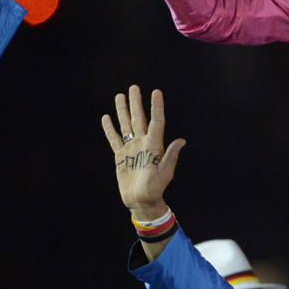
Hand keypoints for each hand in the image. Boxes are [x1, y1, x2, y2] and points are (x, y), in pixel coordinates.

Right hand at [101, 85, 184, 220]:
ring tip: (120, 96)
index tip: (156, 92)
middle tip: (133, 87)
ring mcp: (131, 148)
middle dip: (136, 103)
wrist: (141, 201)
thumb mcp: (164, 174)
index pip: (156, 121)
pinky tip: (106, 117)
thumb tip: (181, 140)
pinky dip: (110, 129)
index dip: (156, 107)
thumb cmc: (155, 189)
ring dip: (123, 110)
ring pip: (126, 125)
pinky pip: (114, 139)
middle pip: (139, 118)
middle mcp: (143, 143)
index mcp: (154, 146)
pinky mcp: (121, 156)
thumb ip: (170, 157)